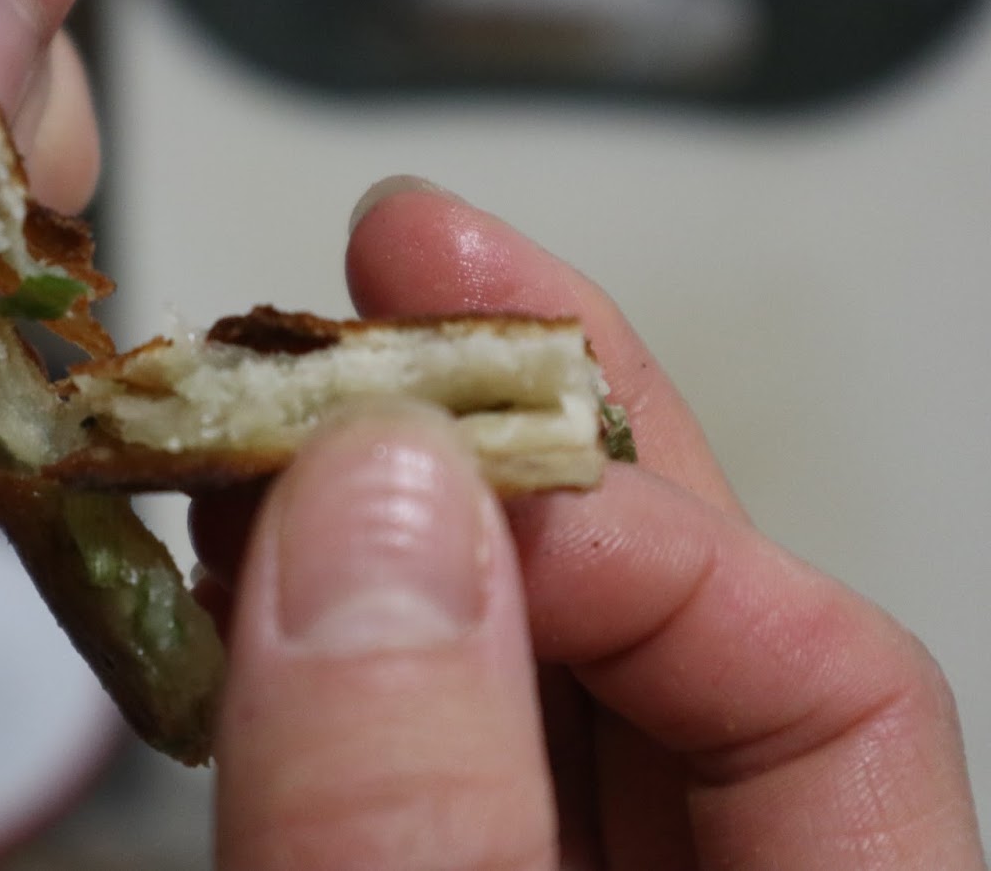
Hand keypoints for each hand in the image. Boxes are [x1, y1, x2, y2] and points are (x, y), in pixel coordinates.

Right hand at [194, 178, 985, 868]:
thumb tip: (374, 496)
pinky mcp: (458, 862)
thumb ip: (422, 811)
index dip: (628, 522)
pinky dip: (327, 640)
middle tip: (404, 263)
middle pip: (674, 631)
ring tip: (276, 415)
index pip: (827, 679)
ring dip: (390, 520)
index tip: (411, 446)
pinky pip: (419, 735)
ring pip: (525, 670)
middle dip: (518, 431)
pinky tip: (246, 564)